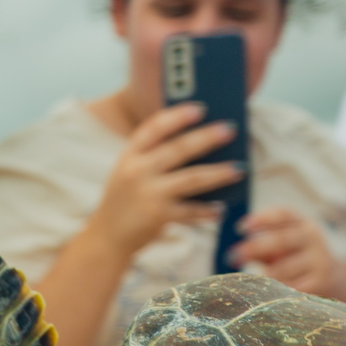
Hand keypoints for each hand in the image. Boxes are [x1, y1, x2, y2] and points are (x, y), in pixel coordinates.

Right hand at [86, 103, 242, 261]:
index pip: (154, 127)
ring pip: (192, 179)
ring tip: (239, 169)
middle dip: (207, 138)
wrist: (106, 237)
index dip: (178, 116)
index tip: (200, 108)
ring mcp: (149, 194)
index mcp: (130, 155)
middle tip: (230, 129)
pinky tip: (220, 208)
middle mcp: (138, 171)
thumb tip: (197, 143)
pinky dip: (207, 210)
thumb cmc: (124, 200)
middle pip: (179, 149)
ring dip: (218, 173)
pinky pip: (191, 210)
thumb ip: (152, 157)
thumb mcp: (129, 172)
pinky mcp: (158, 216)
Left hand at [232, 207, 338, 296]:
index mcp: (302, 223)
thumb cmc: (299, 260)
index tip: (241, 227)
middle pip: (281, 239)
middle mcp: (312, 237)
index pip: (283, 214)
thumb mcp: (284, 249)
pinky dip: (278, 289)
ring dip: (265, 275)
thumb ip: (263, 248)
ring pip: (283, 268)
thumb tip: (236, 253)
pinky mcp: (321, 281)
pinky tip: (269, 293)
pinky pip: (292, 286)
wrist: (335, 279)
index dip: (262, 218)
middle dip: (255, 247)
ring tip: (253, 281)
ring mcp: (319, 259)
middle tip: (233, 256)